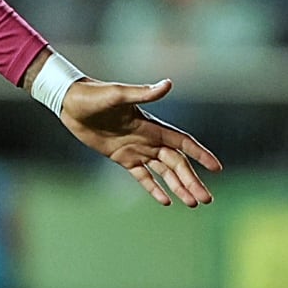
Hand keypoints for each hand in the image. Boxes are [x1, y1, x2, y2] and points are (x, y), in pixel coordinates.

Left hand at [58, 77, 222, 207]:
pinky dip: (154, 188)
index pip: (183, 143)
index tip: (216, 169)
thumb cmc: (94, 95)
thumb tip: (168, 84)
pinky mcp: (122, 157)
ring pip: (164, 173)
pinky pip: (142, 176)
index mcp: (153, 126)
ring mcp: (136, 149)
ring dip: (179, 187)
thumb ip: (143, 93)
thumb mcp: (118, 95)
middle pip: (177, 164)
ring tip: (193, 203)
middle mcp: (149, 139)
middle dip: (192, 181)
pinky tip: (166, 201)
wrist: (71, 102)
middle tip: (206, 199)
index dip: (200, 155)